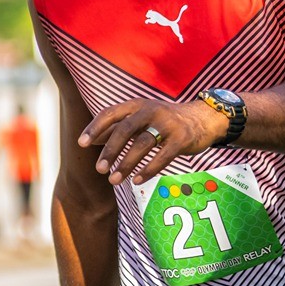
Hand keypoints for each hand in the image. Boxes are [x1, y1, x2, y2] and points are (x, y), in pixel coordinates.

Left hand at [79, 97, 219, 186]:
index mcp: (137, 105)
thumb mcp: (142, 119)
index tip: (81, 144)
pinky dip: (148, 170)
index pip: (111, 113)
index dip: (95, 128)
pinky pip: (162, 156)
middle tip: (99, 169)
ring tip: (114, 180)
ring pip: (142, 144)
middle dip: (110, 151)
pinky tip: (137, 181)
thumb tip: (91, 140)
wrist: (203, 119)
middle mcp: (151, 110)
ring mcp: (168, 124)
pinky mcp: (182, 139)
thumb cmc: (165, 122)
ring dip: (126, 164)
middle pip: (125, 130)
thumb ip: (118, 128)